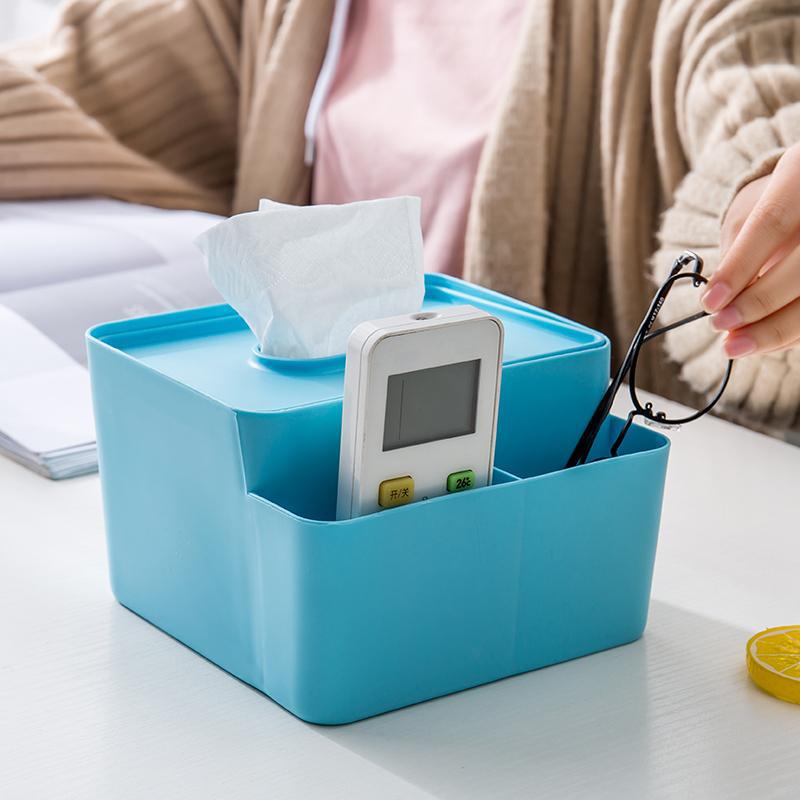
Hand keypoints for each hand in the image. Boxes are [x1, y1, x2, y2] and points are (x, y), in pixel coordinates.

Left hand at [704, 141, 799, 356]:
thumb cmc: (769, 208)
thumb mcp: (748, 214)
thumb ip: (737, 252)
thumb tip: (726, 303)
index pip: (771, 222)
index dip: (739, 267)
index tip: (710, 302)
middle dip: (757, 304)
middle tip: (719, 325)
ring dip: (776, 329)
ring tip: (735, 345)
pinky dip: (791, 332)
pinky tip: (764, 341)